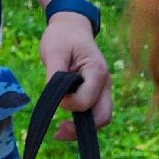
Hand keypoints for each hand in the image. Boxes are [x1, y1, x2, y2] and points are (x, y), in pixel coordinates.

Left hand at [39, 10, 112, 140]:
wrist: (71, 26)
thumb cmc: (62, 36)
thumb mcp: (54, 51)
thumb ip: (55, 76)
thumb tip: (56, 101)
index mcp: (96, 71)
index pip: (87, 101)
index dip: (69, 104)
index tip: (55, 96)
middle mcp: (104, 83)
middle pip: (102, 116)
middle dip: (82, 128)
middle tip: (58, 132)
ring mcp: (102, 89)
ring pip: (100, 118)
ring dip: (82, 128)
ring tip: (59, 131)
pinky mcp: (95, 93)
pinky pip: (93, 113)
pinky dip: (81, 122)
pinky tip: (64, 125)